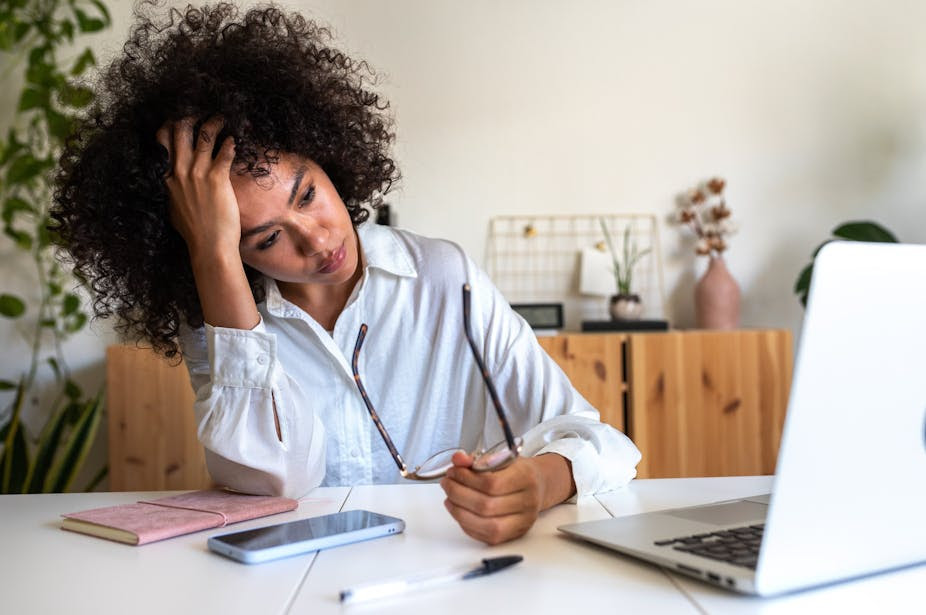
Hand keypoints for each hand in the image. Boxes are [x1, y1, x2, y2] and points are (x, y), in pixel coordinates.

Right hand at [155, 116, 238, 257]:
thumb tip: (173, 184)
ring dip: (213, 125)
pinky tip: (233, 140)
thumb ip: (172, 191)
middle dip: (189, 118)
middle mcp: (180, 172)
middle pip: (180, 133)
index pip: (162, 142)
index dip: (169, 127)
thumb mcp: (173, 208)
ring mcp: (198, 174)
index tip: (178, 119)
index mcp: (167, 178)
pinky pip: (224, 153)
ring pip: (203, 137)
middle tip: (199, 112)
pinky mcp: (217, 179)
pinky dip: (229, 144)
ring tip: (220, 119)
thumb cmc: (193, 232)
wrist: (208, 245)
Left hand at [440, 451, 574, 544]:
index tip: (453, 472)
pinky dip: (467, 524)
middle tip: (447, 483)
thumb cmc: (516, 471)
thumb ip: (476, 459)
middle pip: (486, 505)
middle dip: (458, 494)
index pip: (492, 483)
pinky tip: (459, 511)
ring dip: (459, 512)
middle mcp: (527, 502)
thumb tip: (457, 459)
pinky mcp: (514, 535)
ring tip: (450, 498)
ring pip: (486, 525)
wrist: (538, 486)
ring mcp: (523, 521)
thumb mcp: (499, 457)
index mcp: (525, 478)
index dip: (467, 479)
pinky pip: (486, 536)